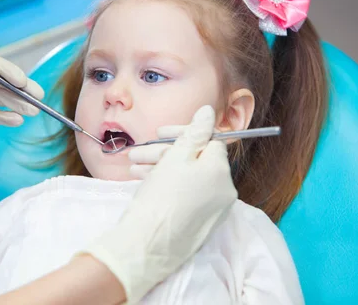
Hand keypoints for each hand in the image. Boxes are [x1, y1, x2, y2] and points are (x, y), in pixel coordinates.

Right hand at [82, 105, 236, 303]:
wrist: (146, 245)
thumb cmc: (159, 198)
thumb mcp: (175, 157)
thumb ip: (195, 132)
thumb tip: (209, 111)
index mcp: (220, 172)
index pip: (209, 140)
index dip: (183, 133)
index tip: (159, 133)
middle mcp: (223, 190)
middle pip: (196, 159)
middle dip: (165, 151)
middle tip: (139, 152)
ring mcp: (213, 209)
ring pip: (188, 177)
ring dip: (161, 167)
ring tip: (134, 167)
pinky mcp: (200, 222)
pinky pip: (187, 194)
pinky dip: (167, 184)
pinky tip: (143, 181)